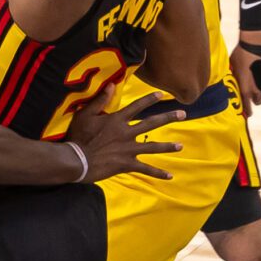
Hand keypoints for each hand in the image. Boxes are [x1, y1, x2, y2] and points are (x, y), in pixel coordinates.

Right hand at [67, 88, 183, 181]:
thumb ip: (100, 100)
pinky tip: (169, 176)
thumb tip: (111, 84)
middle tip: (183, 114)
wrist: (77, 160)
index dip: (149, 99)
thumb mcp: (86, 114)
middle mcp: (127, 133)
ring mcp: (129, 149)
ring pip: (153, 147)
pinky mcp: (127, 164)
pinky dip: (158, 173)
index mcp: (118, 120)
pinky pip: (145, 169)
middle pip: (152, 123)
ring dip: (167, 146)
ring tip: (180, 146)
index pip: (137, 106)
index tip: (161, 95)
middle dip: (168, 117)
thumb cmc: (79, 136)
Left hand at [230, 39, 260, 115]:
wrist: (255, 43)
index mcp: (245, 88)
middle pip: (258, 101)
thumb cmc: (240, 53)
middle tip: (253, 92)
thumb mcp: (233, 67)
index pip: (246, 106)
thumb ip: (235, 78)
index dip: (247, 110)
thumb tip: (233, 80)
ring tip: (260, 83)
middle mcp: (257, 88)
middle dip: (255, 98)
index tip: (248, 113)